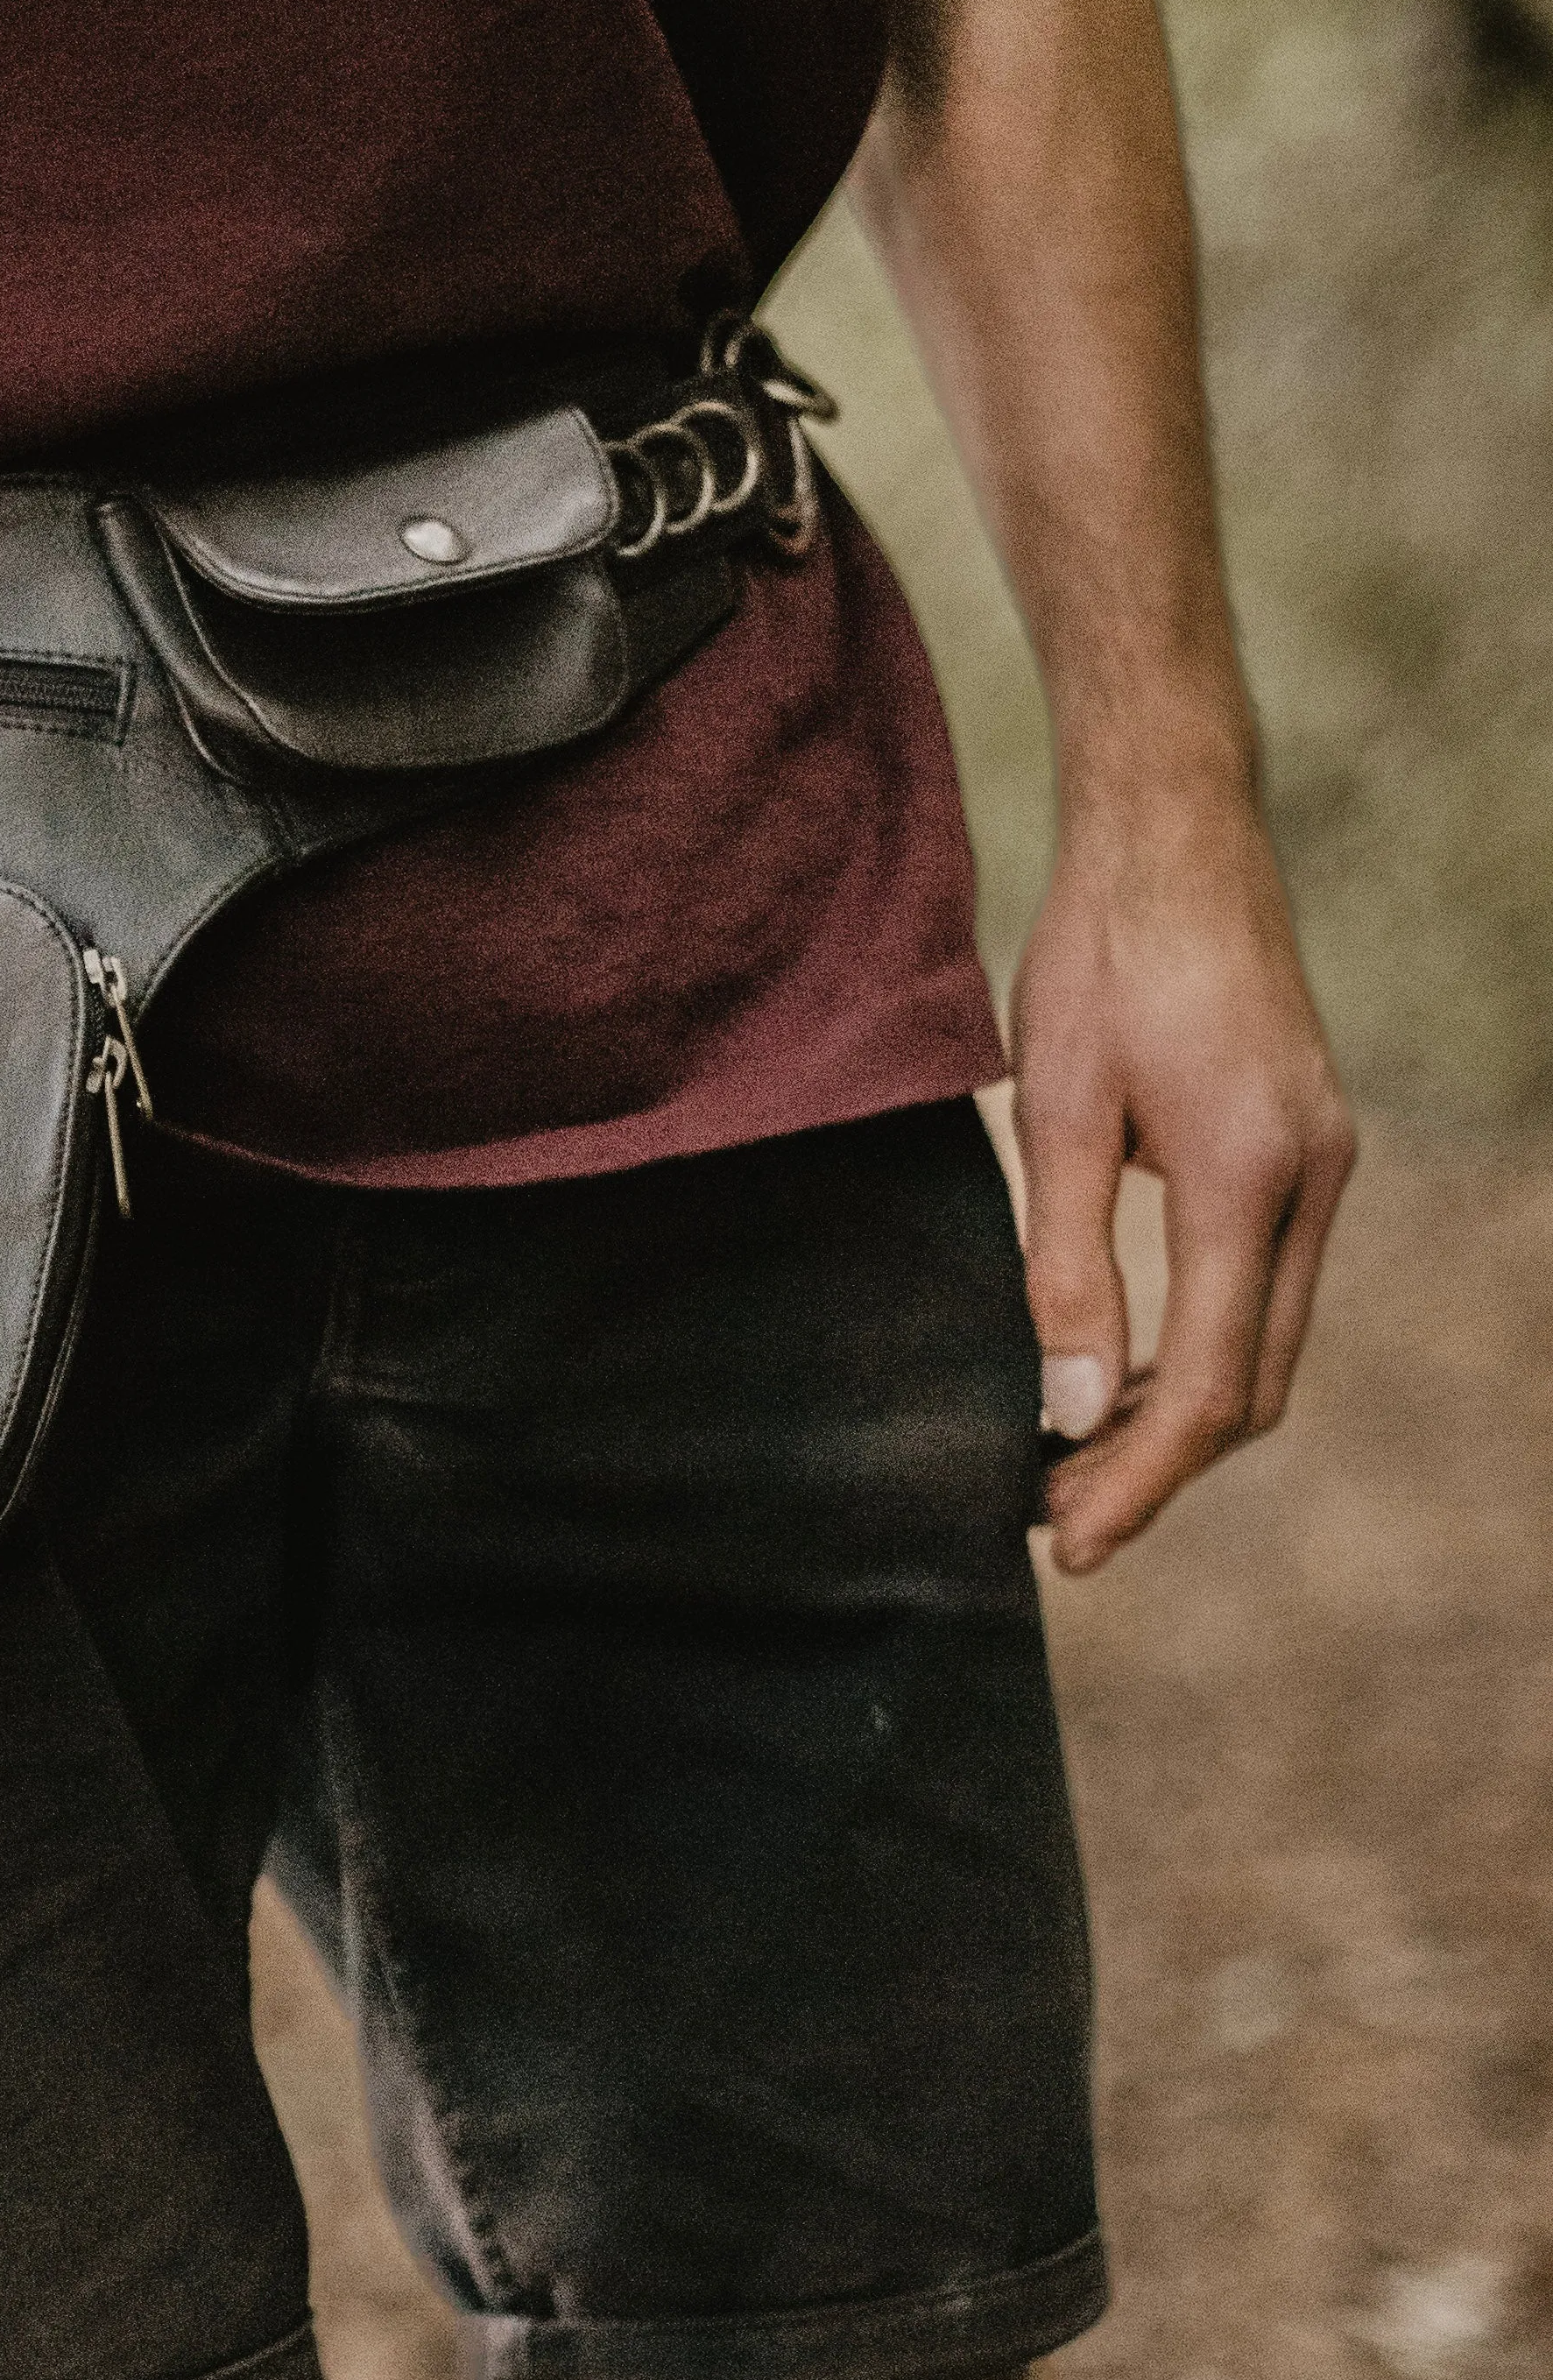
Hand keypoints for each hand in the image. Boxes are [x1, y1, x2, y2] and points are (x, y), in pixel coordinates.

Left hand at [1008, 767, 1353, 1576]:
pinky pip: (1269, 1286)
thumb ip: (1067, 1268)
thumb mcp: (1055, 1110)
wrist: (1175, 834)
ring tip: (1076, 1462)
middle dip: (1162, 1468)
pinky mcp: (1307, 1145)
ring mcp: (1323, 1161)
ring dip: (1185, 1414)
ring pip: (1271, 1343)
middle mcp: (1312, 1178)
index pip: (1209, 1385)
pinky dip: (1206, 1348)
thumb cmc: (1102, 953)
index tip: (1066, 1545)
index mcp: (1249, 1175)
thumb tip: (1073, 1412)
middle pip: (1256, 1385)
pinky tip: (1126, 1371)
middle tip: (1056, 1519)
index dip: (1139, 1482)